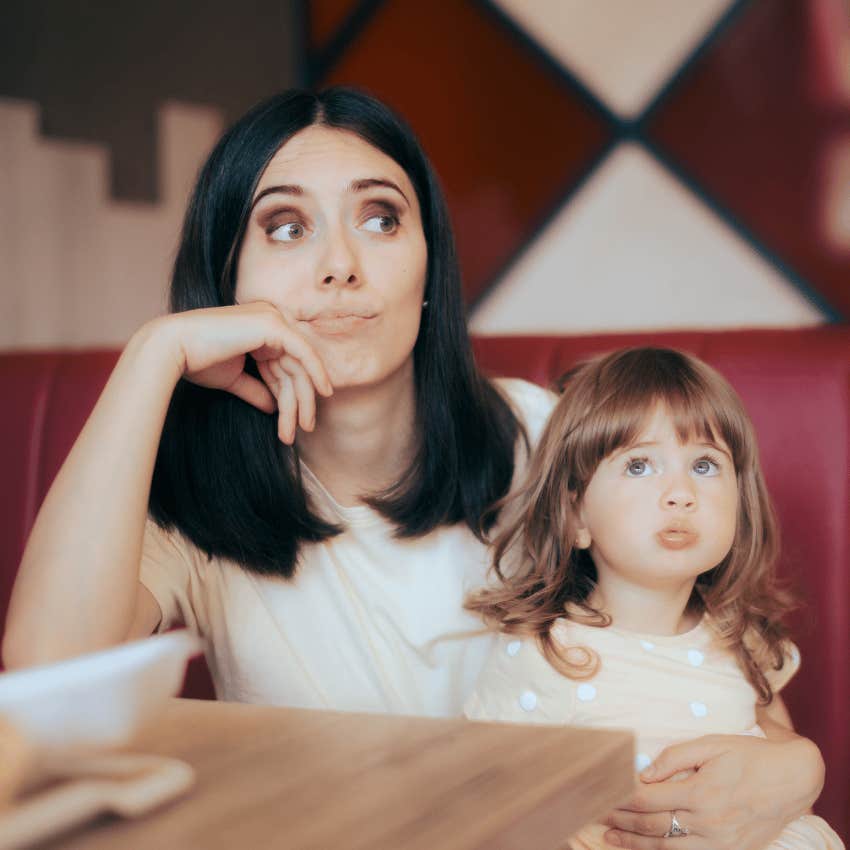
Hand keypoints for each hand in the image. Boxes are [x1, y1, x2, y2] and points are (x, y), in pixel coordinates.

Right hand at [162, 302, 332, 442]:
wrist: (173, 349)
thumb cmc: (196, 361)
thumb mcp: (234, 379)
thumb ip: (257, 389)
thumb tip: (274, 407)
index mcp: (259, 329)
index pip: (283, 365)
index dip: (290, 395)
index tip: (293, 424)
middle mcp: (269, 319)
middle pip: (294, 366)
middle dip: (301, 400)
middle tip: (305, 428)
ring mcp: (272, 319)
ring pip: (299, 364)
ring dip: (303, 398)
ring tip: (303, 426)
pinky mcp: (273, 325)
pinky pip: (303, 352)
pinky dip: (315, 373)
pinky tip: (323, 393)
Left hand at [602, 733, 823, 849]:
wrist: (793, 779)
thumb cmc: (749, 755)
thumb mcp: (711, 745)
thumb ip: (674, 757)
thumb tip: (644, 772)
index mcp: (701, 792)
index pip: (648, 799)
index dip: (620, 798)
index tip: (600, 793)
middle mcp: (708, 822)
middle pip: (652, 826)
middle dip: (620, 821)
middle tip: (595, 814)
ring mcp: (720, 842)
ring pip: (668, 848)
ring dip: (636, 844)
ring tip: (611, 838)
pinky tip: (645, 849)